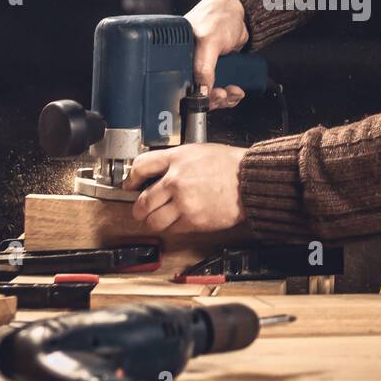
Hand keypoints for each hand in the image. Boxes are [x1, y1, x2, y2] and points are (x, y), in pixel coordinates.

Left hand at [123, 143, 247, 232]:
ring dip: (153, 221)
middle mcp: (176, 181)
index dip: (131, 178)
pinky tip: (177, 220)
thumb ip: (175, 161)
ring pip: (153, 220)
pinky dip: (172, 227)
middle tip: (141, 209)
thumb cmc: (229, 165)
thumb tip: (157, 172)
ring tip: (158, 218)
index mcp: (177, 159)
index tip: (130, 185)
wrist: (250, 181)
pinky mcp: (193, 221)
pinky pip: (172, 229)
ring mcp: (184, 202)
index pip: (141, 167)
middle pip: (142, 200)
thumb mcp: (197, 151)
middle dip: (139, 208)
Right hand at [184, 0, 248, 109]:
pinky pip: (220, 90)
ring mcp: (203, 68)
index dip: (196, 97)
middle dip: (213, 99)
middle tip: (224, 94)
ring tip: (234, 91)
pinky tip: (236, 90)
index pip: (181, 86)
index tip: (210, 96)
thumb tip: (200, 89)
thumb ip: (203, 66)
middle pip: (196, 94)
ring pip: (210, 94)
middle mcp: (188, 64)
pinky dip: (230, 94)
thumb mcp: (209, 41)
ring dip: (224, 98)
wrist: (239, 11)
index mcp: (178, 57)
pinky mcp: (216, 71)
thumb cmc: (218, 16)